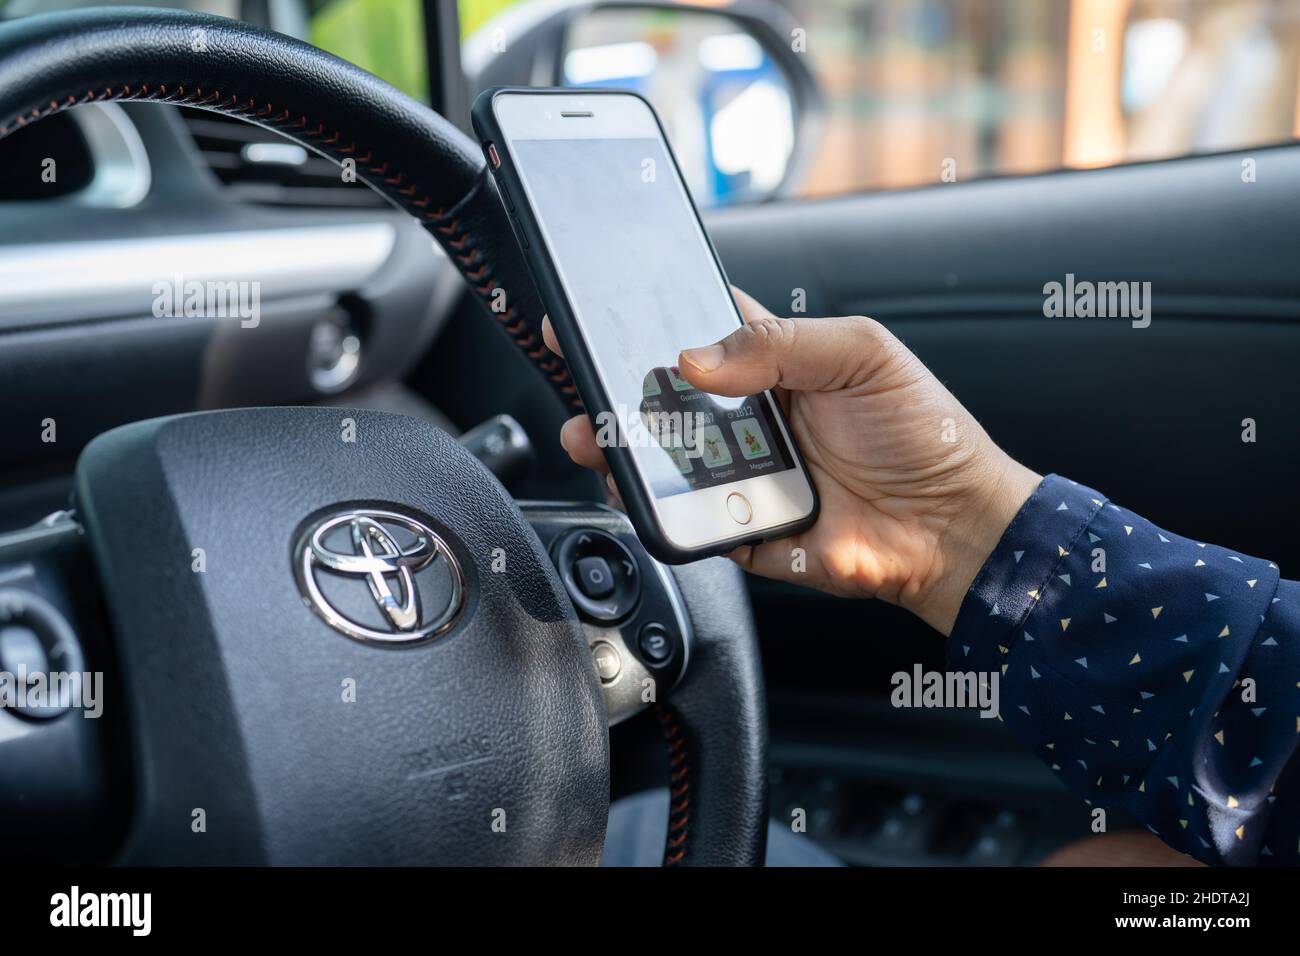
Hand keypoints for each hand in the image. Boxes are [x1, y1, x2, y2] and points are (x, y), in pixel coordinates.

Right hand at [544, 288, 1039, 635]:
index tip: (604, 307)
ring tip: (597, 433)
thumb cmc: (922, 432)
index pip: (698, 328)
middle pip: (665, 396)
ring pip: (662, 458)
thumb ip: (782, 343)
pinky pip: (685, 519)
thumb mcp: (863, 355)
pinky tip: (636, 489)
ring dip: (623, 445)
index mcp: (776, 362)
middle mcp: (749, 416)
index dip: (649, 316)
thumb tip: (695, 357)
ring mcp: (741, 473)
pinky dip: (654, 508)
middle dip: (618, 385)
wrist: (952, 526)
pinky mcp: (741, 527)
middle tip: (587, 374)